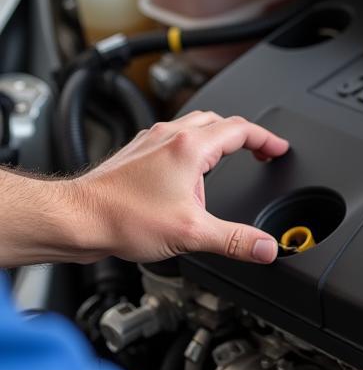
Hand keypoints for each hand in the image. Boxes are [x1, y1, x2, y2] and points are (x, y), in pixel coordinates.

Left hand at [69, 111, 288, 263]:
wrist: (76, 219)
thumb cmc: (121, 218)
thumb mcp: (192, 234)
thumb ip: (236, 241)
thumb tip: (266, 247)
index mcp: (190, 147)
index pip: (241, 130)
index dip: (267, 139)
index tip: (279, 149)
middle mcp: (169, 137)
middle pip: (218, 122)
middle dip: (244, 136)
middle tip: (258, 152)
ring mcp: (150, 142)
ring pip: (194, 127)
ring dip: (216, 139)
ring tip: (227, 160)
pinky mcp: (135, 155)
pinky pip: (172, 140)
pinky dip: (191, 148)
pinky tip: (187, 175)